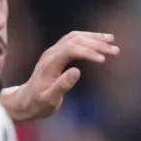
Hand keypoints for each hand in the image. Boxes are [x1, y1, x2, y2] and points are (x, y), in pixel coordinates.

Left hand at [4, 31, 119, 122]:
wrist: (25, 101)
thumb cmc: (38, 103)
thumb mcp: (49, 99)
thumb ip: (62, 85)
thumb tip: (76, 71)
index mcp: (50, 64)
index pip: (71, 50)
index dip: (88, 52)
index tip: (103, 60)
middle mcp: (51, 53)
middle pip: (75, 40)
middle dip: (96, 43)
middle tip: (115, 50)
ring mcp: (53, 51)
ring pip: (75, 37)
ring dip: (94, 38)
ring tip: (111, 41)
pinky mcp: (57, 53)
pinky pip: (73, 40)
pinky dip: (88, 38)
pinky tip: (99, 41)